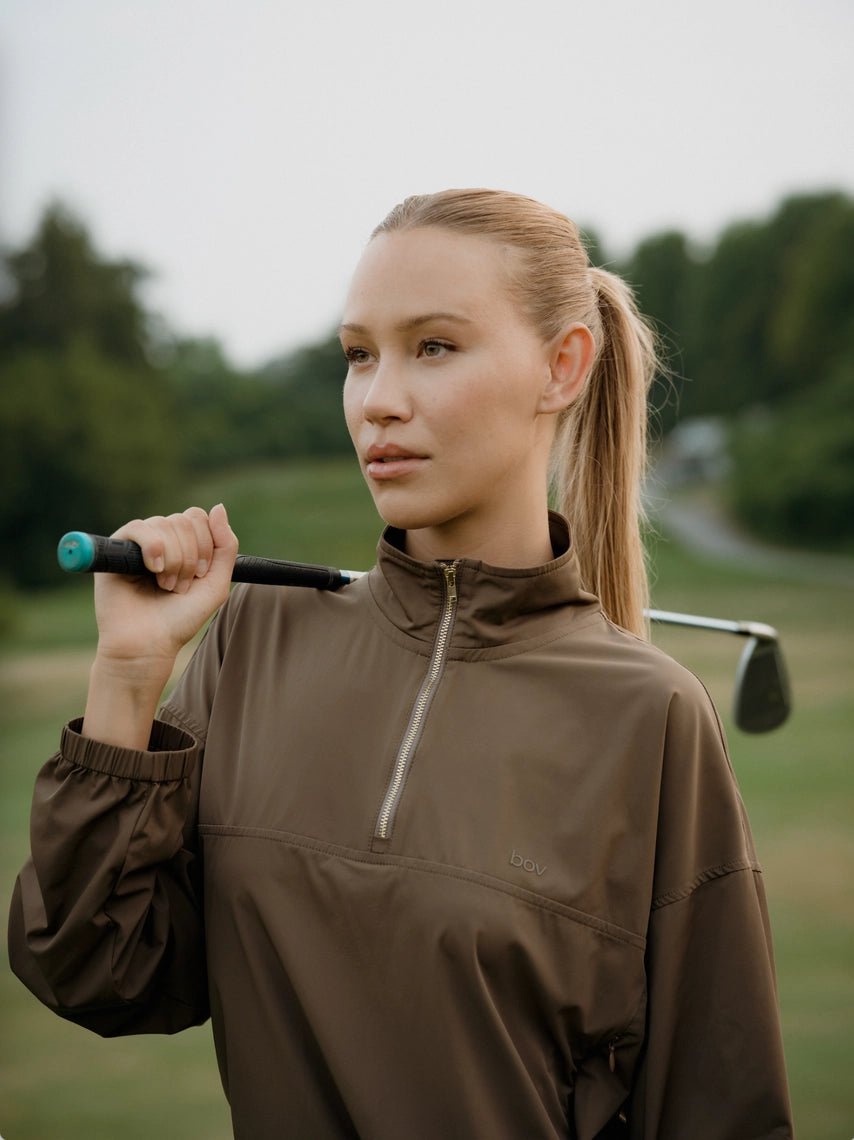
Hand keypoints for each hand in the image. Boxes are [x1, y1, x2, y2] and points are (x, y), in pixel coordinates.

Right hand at [92, 503, 238, 674]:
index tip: (200, 575)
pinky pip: (138, 527)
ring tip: (166, 586)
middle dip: (190, 556)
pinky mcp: (114, 549)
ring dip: (174, 560)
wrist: (148, 644)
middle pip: (184, 520)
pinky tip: (154, 569)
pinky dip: (153, 546)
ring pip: (164, 524)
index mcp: (182, 545)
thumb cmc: (180, 619)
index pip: (198, 517)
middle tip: (180, 587)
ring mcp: (137, 543)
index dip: (205, 544)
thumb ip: (225, 546)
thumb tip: (218, 507)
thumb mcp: (216, 583)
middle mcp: (160, 540)